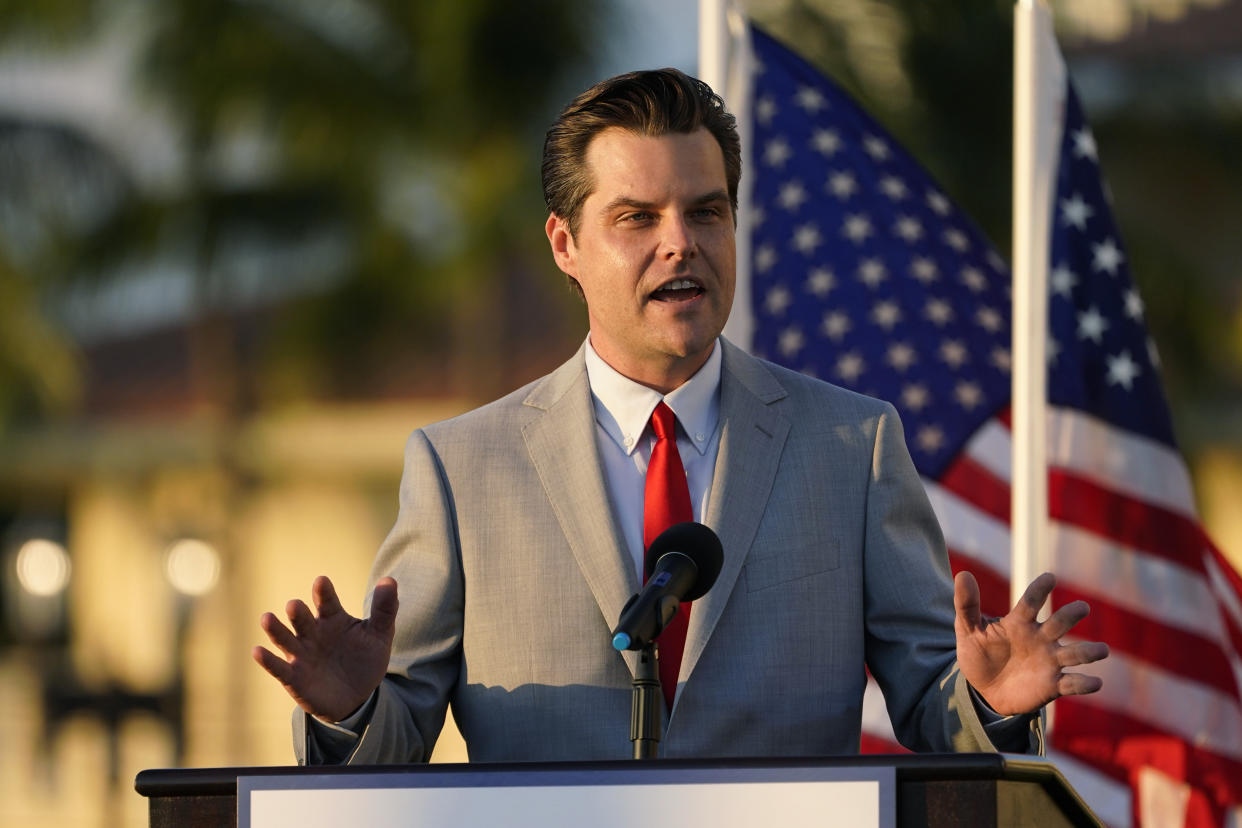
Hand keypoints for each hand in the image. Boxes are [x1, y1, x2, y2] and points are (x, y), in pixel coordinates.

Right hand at [253, 575, 398, 722]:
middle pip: (302, 619)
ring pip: (285, 639)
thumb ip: (384, 609)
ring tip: (267, 618)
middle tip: (294, 605)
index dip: (324, 592)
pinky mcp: (293, 677)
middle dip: (298, 612)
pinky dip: (267, 660)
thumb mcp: (380, 634)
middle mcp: (313, 632)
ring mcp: (301, 654)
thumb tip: (389, 580)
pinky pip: (279, 667)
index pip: (327, 602)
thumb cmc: (364, 658)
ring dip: (276, 630)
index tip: (321, 581)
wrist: (358, 696)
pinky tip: (258, 651)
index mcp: (332, 618)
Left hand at [954, 571, 1108, 715]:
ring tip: (1102, 649)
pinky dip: (1085, 683)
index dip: (1040, 589)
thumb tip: (963, 574)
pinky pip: (1073, 683)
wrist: (984, 689)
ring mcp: (1049, 660)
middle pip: (1060, 622)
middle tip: (1081, 608)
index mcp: (1019, 622)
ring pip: (1075, 653)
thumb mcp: (968, 630)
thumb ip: (966, 605)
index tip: (1050, 577)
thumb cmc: (979, 654)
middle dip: (1071, 615)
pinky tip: (1096, 682)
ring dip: (1089, 651)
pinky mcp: (1054, 684)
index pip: (1031, 602)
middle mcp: (1040, 638)